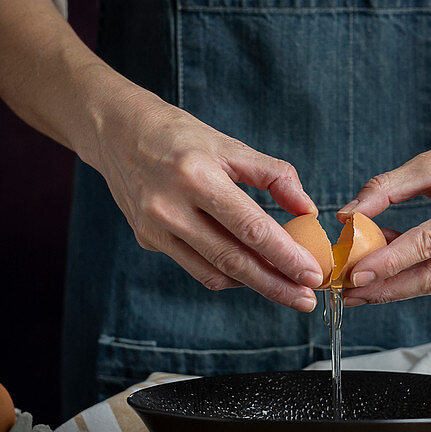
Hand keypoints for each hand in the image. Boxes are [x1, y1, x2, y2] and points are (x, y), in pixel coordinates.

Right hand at [88, 88, 323, 310]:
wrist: (118, 132)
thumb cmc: (180, 136)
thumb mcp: (230, 145)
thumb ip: (274, 176)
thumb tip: (307, 209)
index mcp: (197, 177)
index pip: (250, 227)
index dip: (285, 256)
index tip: (312, 274)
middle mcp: (171, 207)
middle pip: (233, 260)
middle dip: (275, 285)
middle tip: (306, 299)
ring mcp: (155, 228)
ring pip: (213, 272)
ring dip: (254, 285)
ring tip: (287, 290)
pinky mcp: (148, 240)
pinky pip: (196, 267)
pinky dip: (227, 274)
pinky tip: (250, 272)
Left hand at [337, 99, 430, 304]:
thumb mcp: (428, 162)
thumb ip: (385, 189)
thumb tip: (346, 216)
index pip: (430, 244)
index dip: (390, 262)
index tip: (355, 274)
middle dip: (388, 288)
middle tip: (349, 292)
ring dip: (397, 283)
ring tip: (360, 283)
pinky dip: (414, 270)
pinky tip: (385, 265)